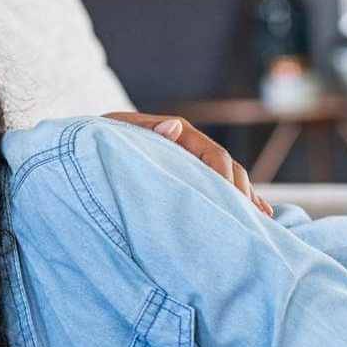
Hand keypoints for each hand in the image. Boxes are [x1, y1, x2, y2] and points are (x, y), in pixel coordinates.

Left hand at [104, 111, 273, 216]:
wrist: (83, 147)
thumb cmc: (96, 140)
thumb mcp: (114, 133)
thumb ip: (142, 131)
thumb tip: (174, 127)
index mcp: (175, 132)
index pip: (212, 154)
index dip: (224, 178)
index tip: (233, 202)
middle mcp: (187, 144)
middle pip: (225, 166)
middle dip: (241, 191)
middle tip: (253, 218)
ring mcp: (188, 160)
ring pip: (226, 178)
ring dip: (244, 197)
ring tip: (262, 219)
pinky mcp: (185, 174)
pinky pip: (216, 186)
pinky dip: (235, 200)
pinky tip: (256, 215)